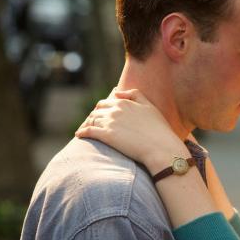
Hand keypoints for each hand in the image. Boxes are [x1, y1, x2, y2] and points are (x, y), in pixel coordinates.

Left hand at [75, 89, 189, 173]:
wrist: (160, 148)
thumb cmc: (159, 129)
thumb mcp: (149, 106)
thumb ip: (135, 95)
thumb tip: (116, 92)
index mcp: (124, 102)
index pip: (106, 102)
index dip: (101, 109)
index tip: (100, 116)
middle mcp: (115, 110)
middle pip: (96, 111)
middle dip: (92, 116)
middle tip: (90, 123)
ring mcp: (109, 122)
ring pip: (91, 120)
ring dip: (86, 124)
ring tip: (84, 130)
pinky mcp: (106, 136)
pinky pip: (88, 131)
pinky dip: (82, 132)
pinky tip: (79, 135)